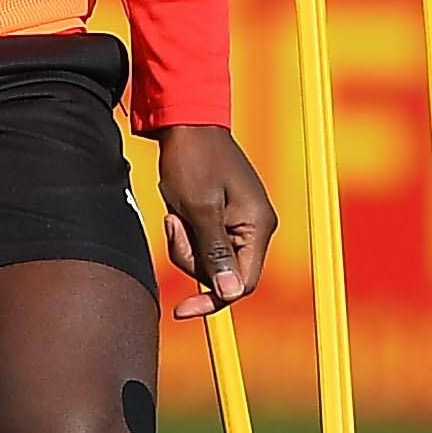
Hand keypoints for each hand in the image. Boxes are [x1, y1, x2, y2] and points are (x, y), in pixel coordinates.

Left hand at [152, 124, 275, 315]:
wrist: (184, 122)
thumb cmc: (192, 160)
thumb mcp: (199, 209)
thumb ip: (215, 253)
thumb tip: (229, 293)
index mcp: (258, 226)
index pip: (242, 283)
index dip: (212, 300)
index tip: (181, 310)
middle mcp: (254, 227)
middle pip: (221, 273)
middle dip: (190, 258)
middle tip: (174, 225)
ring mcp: (239, 222)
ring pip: (207, 260)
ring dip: (184, 243)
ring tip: (175, 211)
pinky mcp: (222, 216)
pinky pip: (201, 242)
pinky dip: (184, 232)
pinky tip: (177, 208)